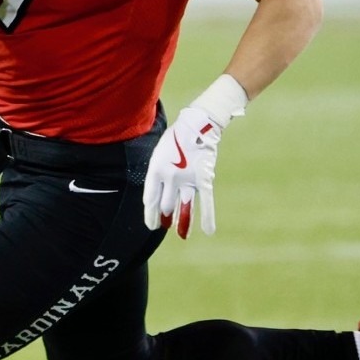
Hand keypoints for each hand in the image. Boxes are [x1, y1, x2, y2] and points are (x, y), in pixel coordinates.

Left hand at [142, 105, 224, 237]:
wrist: (196, 125)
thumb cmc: (176, 139)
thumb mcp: (160, 154)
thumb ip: (159, 174)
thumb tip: (160, 193)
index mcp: (156, 169)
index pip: (150, 198)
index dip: (150, 214)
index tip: (151, 225)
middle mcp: (170, 176)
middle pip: (166, 205)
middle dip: (166, 216)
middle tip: (166, 224)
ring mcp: (187, 178)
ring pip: (183, 206)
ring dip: (181, 221)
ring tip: (181, 234)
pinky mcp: (203, 178)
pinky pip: (205, 201)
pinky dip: (208, 217)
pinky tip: (208, 231)